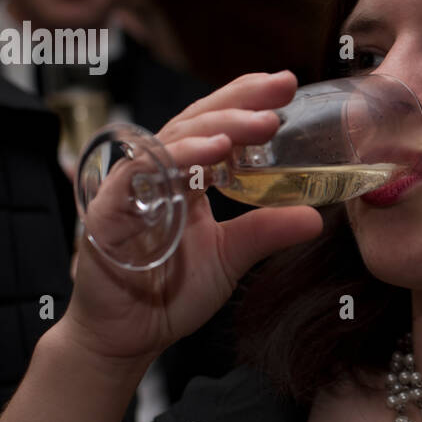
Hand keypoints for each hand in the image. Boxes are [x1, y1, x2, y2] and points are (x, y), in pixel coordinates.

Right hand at [59, 71, 323, 366]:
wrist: (126, 337)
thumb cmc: (168, 291)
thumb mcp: (231, 256)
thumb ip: (266, 230)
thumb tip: (316, 216)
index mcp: (185, 175)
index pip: (217, 126)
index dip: (248, 100)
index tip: (287, 84)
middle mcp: (156, 174)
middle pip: (195, 123)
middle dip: (238, 104)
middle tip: (280, 92)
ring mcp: (128, 191)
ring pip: (167, 144)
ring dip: (211, 131)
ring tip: (253, 125)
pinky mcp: (106, 217)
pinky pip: (133, 183)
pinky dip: (166, 167)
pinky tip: (200, 160)